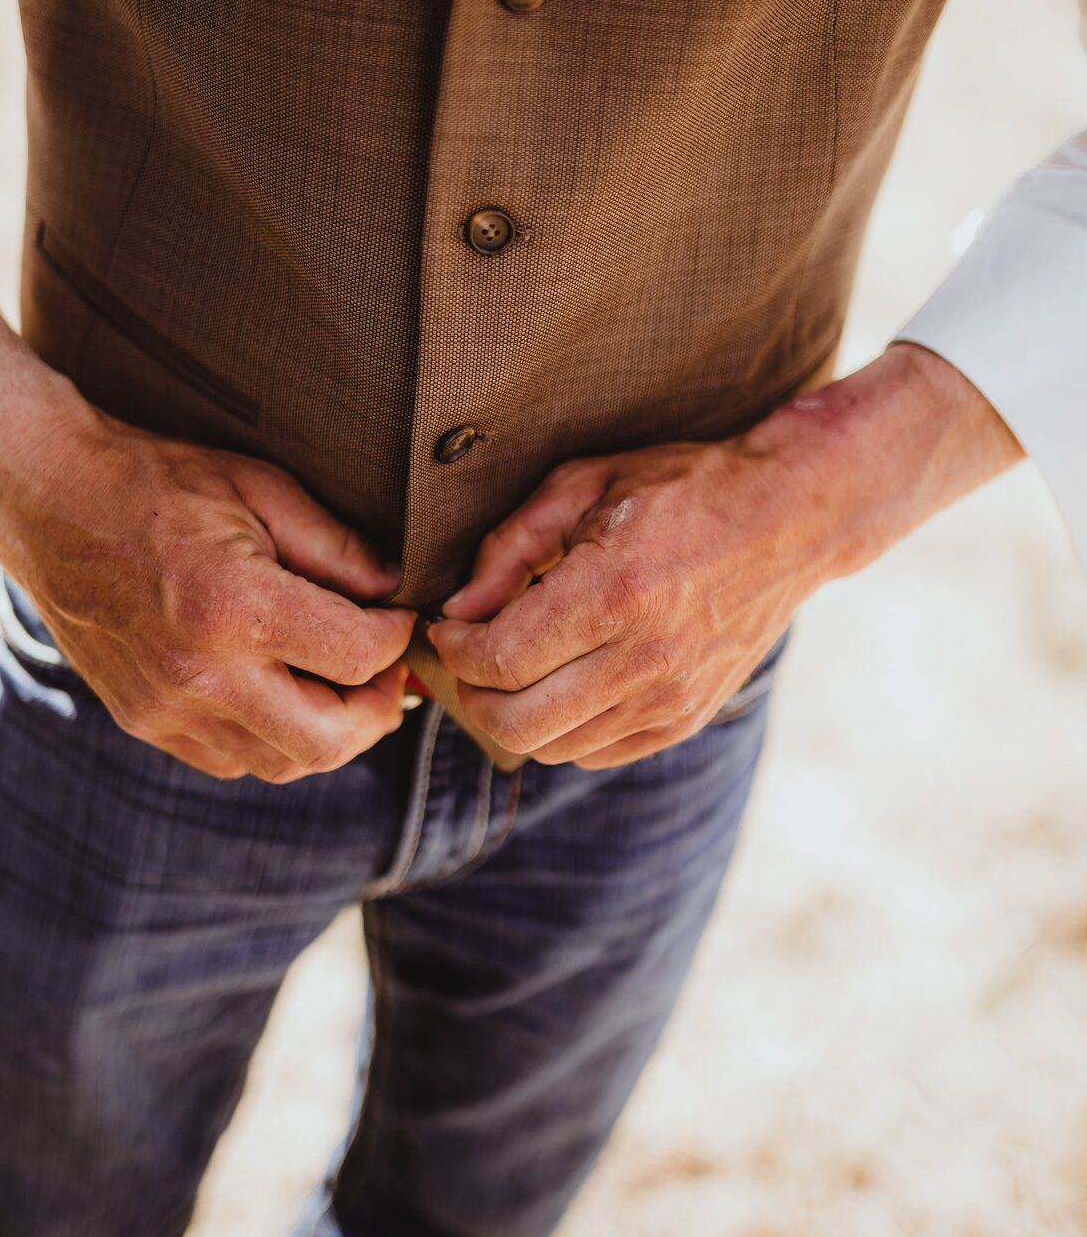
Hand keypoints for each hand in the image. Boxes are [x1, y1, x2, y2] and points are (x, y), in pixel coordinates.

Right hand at [0, 420, 415, 781]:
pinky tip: (280, 693)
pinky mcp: (142, 721)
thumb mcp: (259, 487)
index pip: (355, 658)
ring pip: (280, 764)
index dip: (395, 640)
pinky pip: (230, 761)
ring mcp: (165, 707)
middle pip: (327, 741)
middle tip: (386, 674)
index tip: (397, 616)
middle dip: (375, 712)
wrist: (47, 501)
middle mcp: (199, 673)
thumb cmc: (156, 483)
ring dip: (327, 733)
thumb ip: (336, 546)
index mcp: (235, 607)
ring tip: (340, 686)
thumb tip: (394, 591)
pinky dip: (271, 740)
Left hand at [429, 346, 1021, 767]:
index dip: (453, 651)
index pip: (500, 660)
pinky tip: (561, 681)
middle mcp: (647, 659)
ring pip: (552, 747)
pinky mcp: (687, 720)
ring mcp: (673, 699)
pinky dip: (562, 729)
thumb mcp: (586, 484)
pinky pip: (595, 753)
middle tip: (465, 658)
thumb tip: (458, 610)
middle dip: (469, 696)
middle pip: (516, 723)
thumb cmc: (681, 488)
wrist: (791, 519)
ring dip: (514, 714)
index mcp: (616, 593)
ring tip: (512, 667)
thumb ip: (509, 546)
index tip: (446, 627)